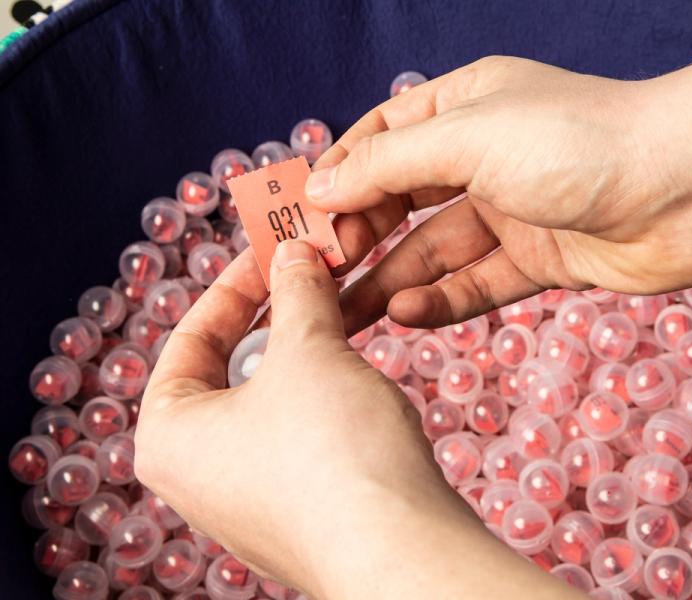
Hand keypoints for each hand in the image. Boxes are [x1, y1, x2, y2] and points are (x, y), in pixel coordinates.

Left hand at [134, 242, 583, 599]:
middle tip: (315, 273)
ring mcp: (251, 504)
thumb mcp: (308, 350)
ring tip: (346, 319)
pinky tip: (361, 381)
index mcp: (169, 437)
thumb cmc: (331, 453)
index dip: (236, 282)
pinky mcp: (301, 516)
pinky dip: (327, 400)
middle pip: (232, 371)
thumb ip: (297, 292)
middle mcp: (199, 478)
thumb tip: (294, 254)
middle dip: (279, 318)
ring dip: (309, 355)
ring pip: (273, 405)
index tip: (275, 247)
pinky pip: (303, 440)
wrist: (401, 550)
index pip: (192, 337)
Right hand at [308, 55, 691, 332]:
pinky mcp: (542, 260)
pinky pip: (477, 283)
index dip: (338, 177)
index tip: (300, 219)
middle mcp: (486, 156)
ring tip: (342, 317)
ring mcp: (514, 210)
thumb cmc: (582, 141)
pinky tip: (403, 316)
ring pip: (434, 250)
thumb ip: (389, 166)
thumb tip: (321, 186)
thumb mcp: (468, 139)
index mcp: (465, 106)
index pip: (381, 140)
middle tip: (317, 277)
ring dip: (389, 281)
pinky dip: (440, 301)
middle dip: (359, 236)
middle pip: (402, 199)